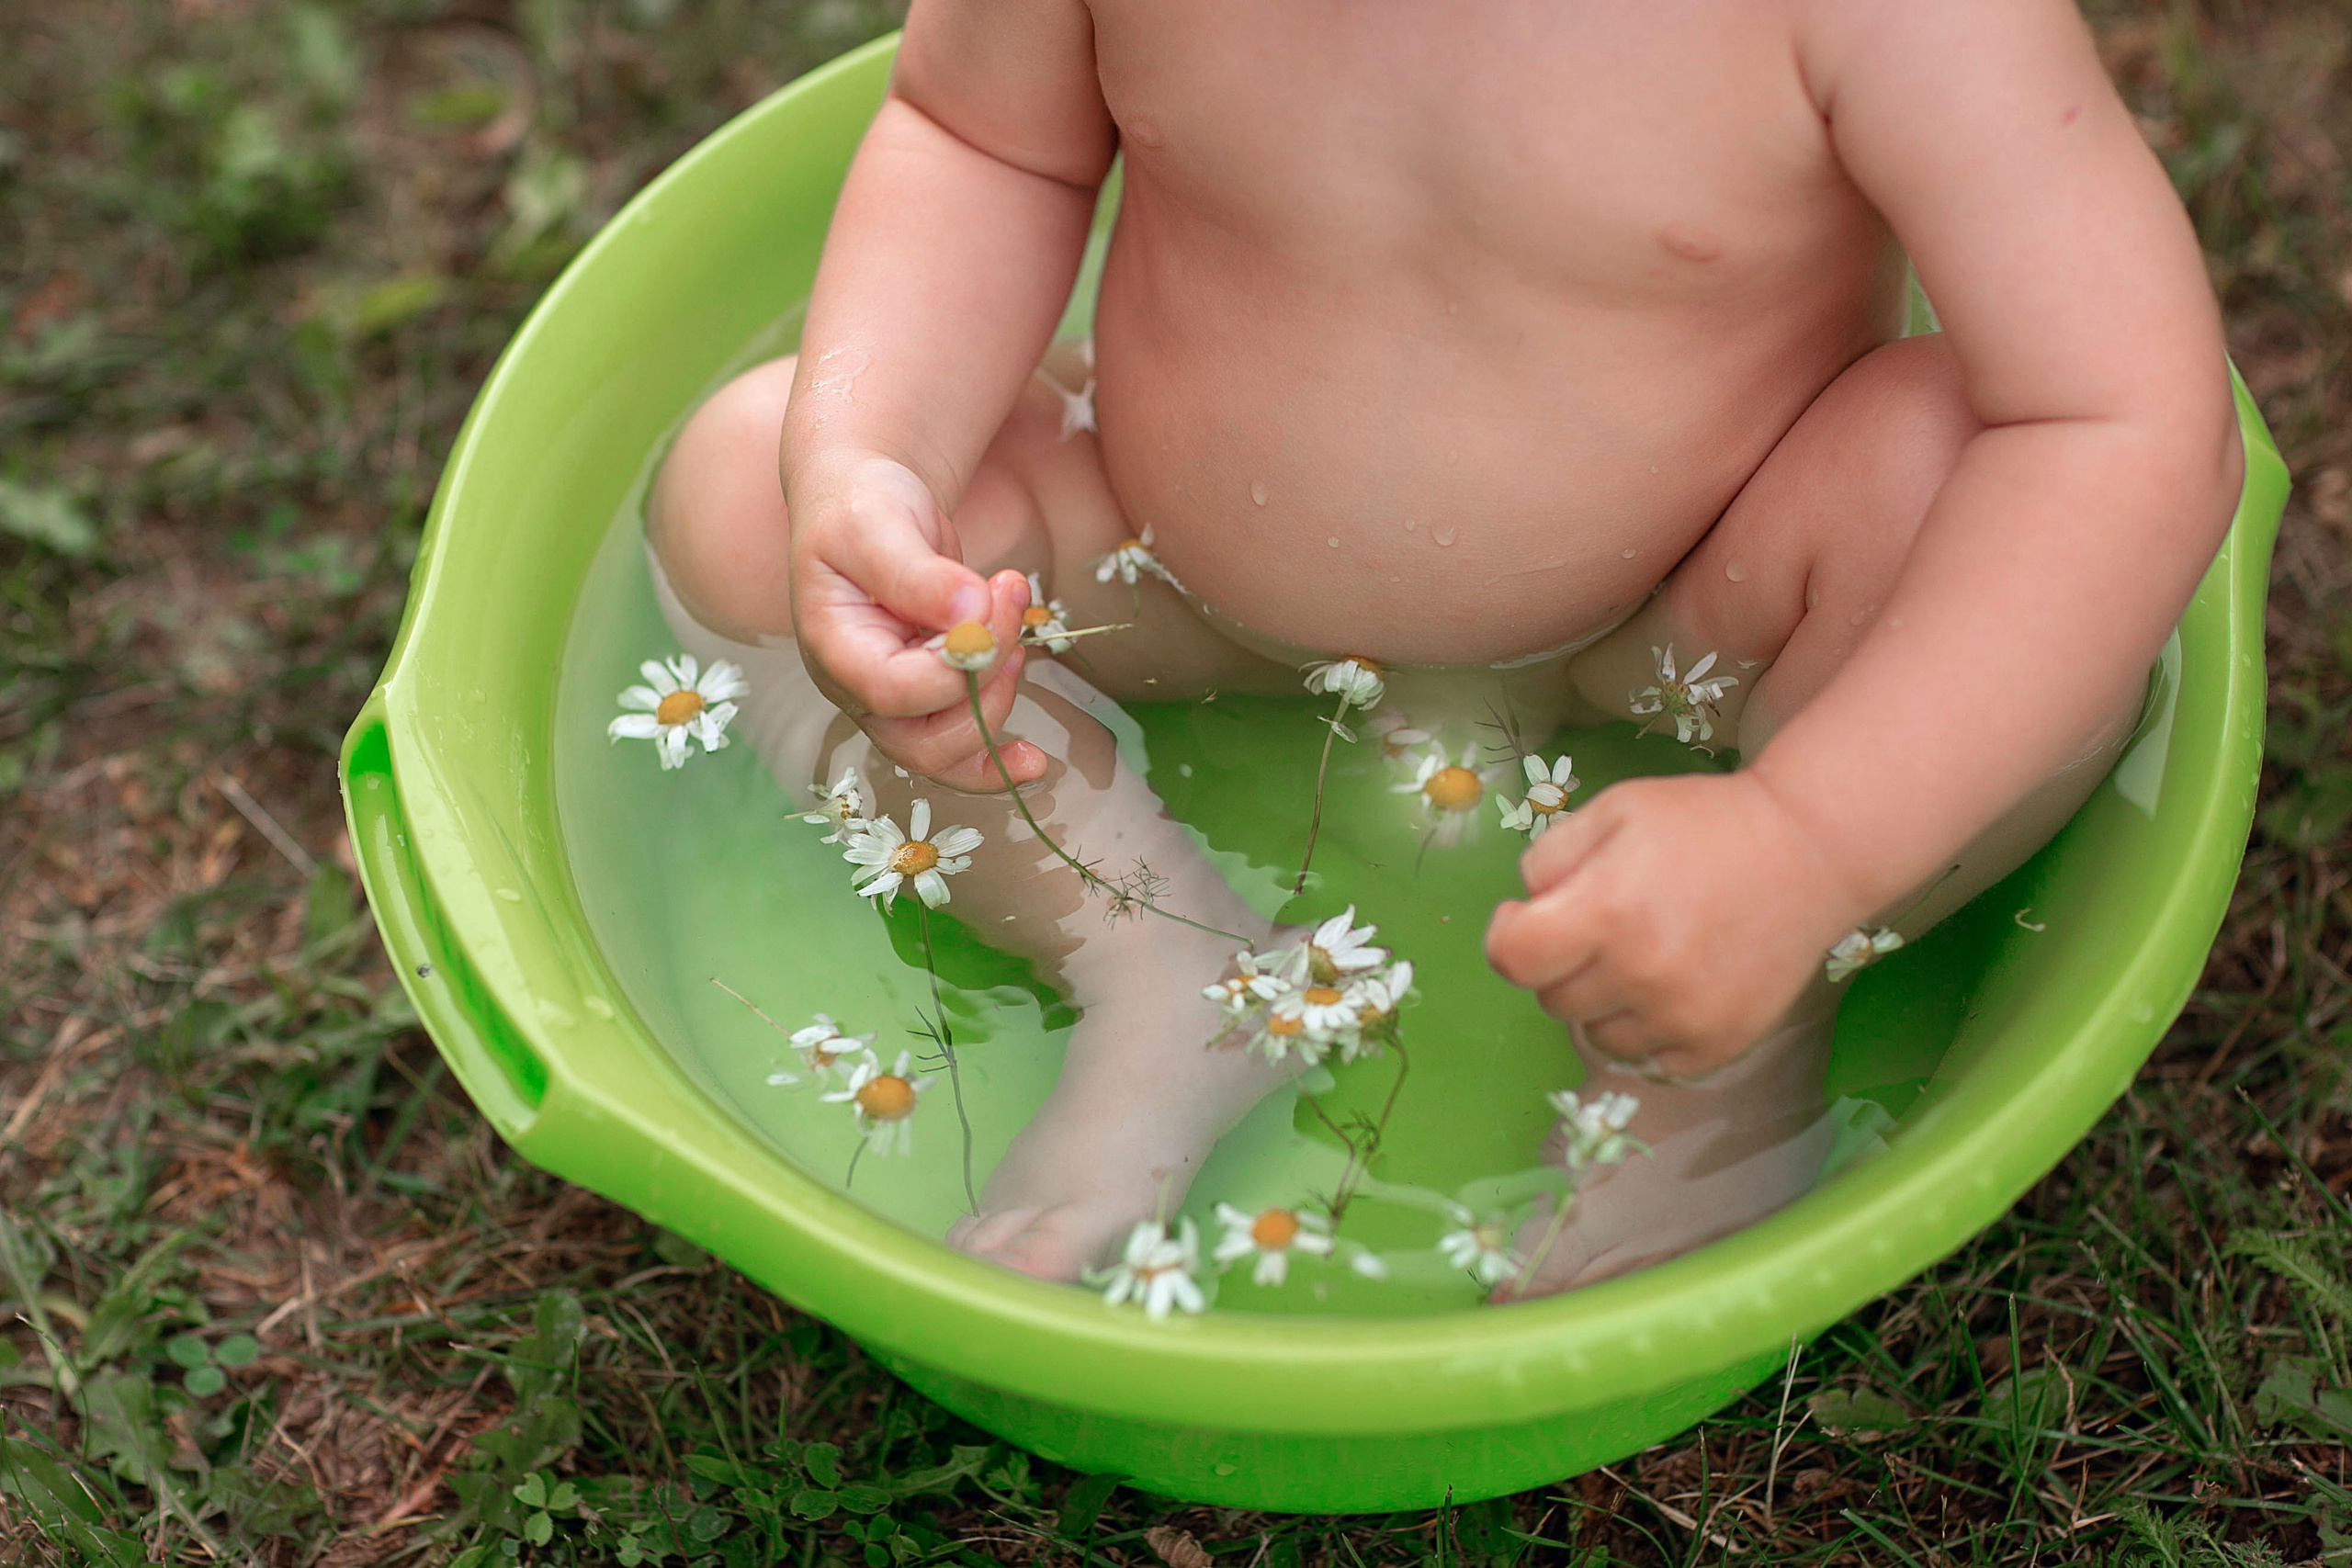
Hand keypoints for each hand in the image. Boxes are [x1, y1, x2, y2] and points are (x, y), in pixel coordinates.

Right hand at [788, 451, 1046, 791]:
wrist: (865, 502)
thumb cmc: (860, 507)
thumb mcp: (876, 523)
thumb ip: (917, 572)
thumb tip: (969, 612)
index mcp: (833, 648)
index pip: (894, 689)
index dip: (954, 662)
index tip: (989, 595)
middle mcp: (856, 688)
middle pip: (919, 740)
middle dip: (983, 687)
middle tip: (1010, 607)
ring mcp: (891, 700)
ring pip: (943, 754)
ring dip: (997, 705)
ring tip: (1021, 638)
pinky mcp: (926, 697)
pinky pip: (958, 750)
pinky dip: (998, 760)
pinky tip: (1034, 762)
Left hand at [1484, 770, 1863, 1078]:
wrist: (1808, 851)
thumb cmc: (1702, 824)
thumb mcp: (1614, 810)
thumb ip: (1550, 858)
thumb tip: (1525, 909)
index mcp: (1606, 910)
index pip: (1512, 959)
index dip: (1506, 936)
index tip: (1524, 919)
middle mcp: (1640, 974)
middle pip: (1552, 999)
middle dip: (1562, 964)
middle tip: (1603, 927)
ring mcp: (1681, 1017)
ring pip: (1596, 1036)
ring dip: (1604, 1003)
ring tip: (1644, 956)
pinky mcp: (1717, 1045)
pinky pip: (1649, 1060)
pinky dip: (1648, 1031)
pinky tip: (1673, 986)